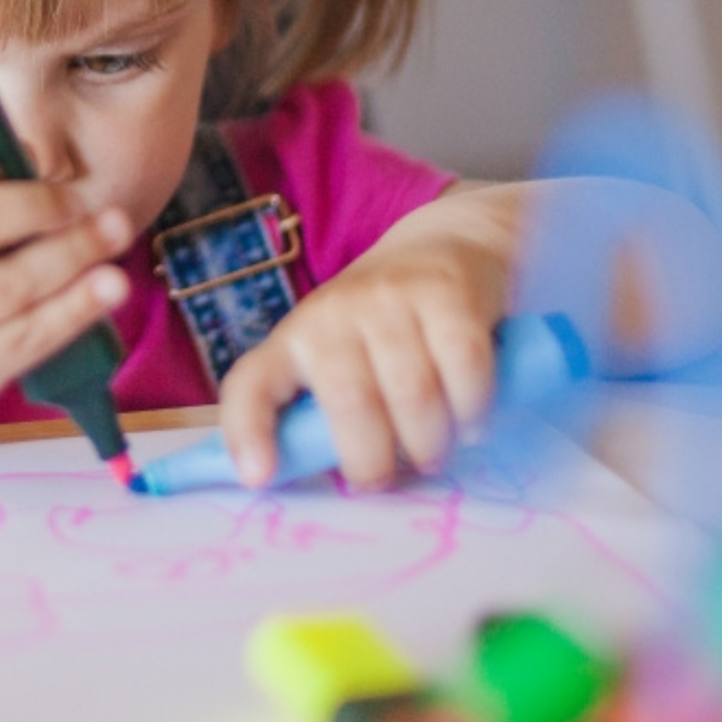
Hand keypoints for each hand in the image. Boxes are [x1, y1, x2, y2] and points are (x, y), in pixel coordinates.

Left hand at [215, 185, 520, 489]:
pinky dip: (472, 410)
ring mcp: (390, 298)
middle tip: (389, 477)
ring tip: (433, 455)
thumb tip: (318, 480)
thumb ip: (326, 412)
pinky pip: (464, 368)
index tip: (260, 477)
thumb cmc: (383, 325)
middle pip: (349, 403)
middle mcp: (333, 313)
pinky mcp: (449, 293)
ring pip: (412, 393)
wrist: (445, 242)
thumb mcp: (340, 358)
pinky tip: (471, 423)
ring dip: (429, 443)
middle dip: (372, 461)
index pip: (252, 383)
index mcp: (294, 339)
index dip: (248, 431)